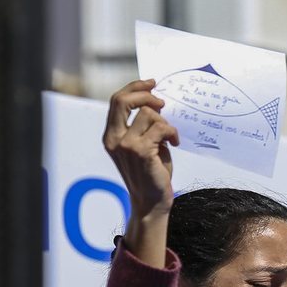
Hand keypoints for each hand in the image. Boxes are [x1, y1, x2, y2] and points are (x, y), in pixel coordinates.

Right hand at [102, 79, 179, 220]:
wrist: (151, 203)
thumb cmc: (151, 175)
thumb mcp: (143, 146)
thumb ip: (143, 127)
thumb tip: (156, 104)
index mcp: (111, 136)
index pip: (116, 101)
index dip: (134, 87)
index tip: (151, 83)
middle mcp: (114, 139)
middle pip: (123, 100)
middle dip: (145, 94)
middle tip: (162, 101)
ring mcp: (126, 145)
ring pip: (148, 114)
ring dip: (165, 123)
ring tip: (170, 137)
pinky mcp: (141, 151)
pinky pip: (161, 128)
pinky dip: (172, 133)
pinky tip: (174, 143)